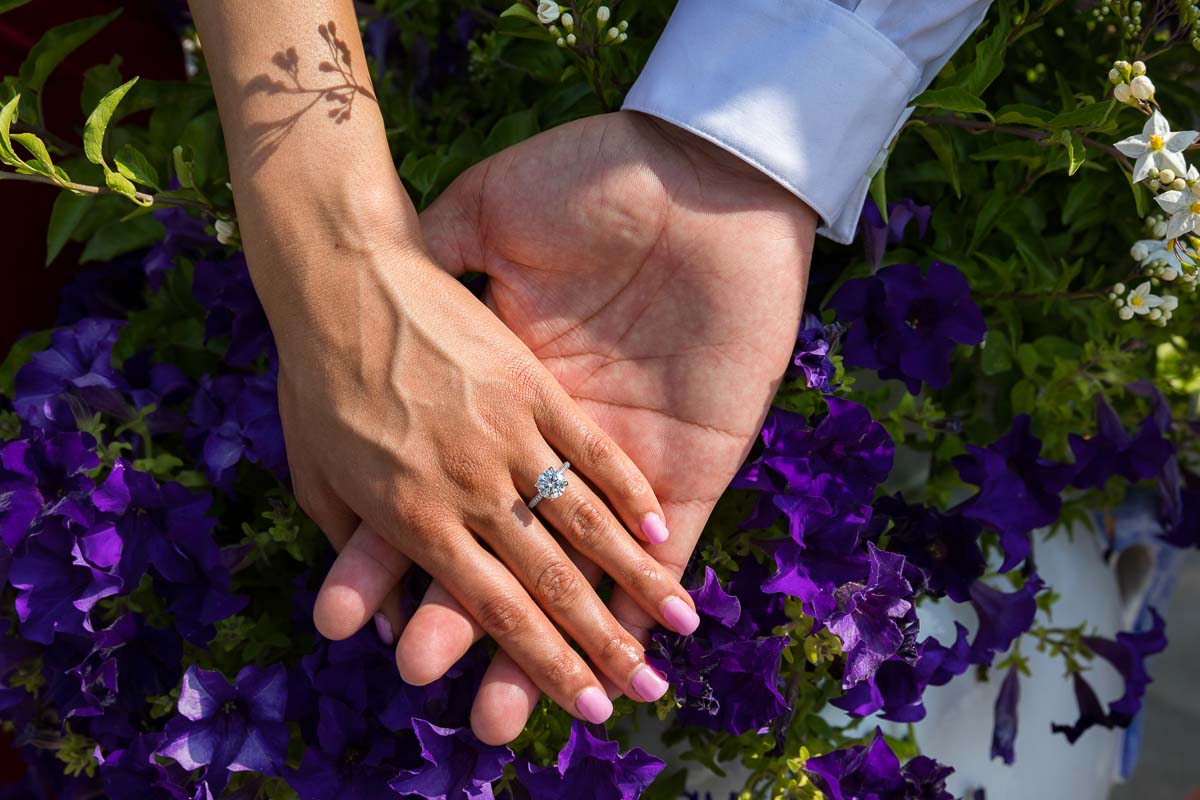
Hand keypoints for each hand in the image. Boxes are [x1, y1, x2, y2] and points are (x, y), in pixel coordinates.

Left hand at [269, 209, 698, 724]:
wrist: (340, 277)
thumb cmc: (316, 379)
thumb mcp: (318, 479)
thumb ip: (360, 555)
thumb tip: (386, 631)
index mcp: (415, 520)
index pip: (495, 612)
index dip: (545, 667)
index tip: (587, 707)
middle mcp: (469, 489)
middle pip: (550, 582)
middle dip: (601, 646)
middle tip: (644, 692)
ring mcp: (507, 436)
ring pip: (583, 523)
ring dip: (634, 581)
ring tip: (680, 627)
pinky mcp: (532, 386)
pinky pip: (590, 449)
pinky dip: (628, 493)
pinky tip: (658, 532)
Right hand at [319, 111, 816, 741]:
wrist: (688, 180)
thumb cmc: (578, 187)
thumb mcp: (481, 221)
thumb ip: (430, 269)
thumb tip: (361, 325)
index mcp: (496, 411)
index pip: (434, 504)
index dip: (387, 567)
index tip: (343, 621)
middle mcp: (550, 450)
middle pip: (503, 560)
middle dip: (467, 634)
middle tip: (424, 696)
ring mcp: (620, 460)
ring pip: (577, 574)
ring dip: (545, 650)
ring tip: (502, 720)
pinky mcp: (686, 462)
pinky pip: (661, 537)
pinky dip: (635, 590)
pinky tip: (605, 651)